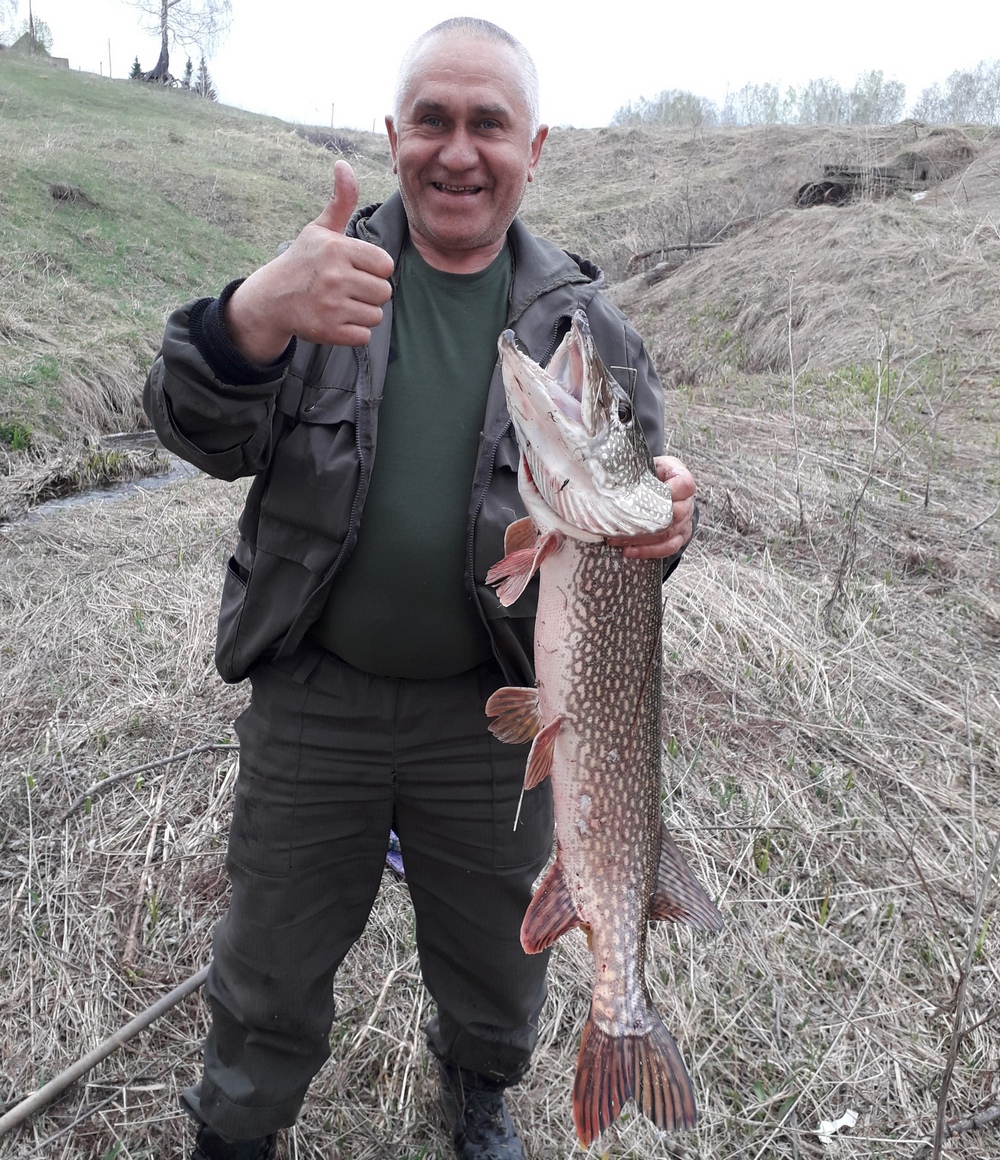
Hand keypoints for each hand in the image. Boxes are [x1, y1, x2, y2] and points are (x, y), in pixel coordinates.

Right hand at [224, 160, 394, 362]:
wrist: (271, 299)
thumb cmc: (303, 261)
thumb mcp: (320, 230)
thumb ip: (340, 201)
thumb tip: (343, 164)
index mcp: (337, 250)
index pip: (385, 265)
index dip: (374, 269)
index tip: (355, 269)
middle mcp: (334, 277)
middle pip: (384, 292)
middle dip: (370, 292)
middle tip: (346, 289)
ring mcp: (331, 306)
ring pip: (376, 315)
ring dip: (363, 312)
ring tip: (341, 303)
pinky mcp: (328, 331)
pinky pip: (364, 336)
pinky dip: (354, 332)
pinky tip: (336, 320)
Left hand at [608, 456, 695, 558]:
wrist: (661, 486)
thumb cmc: (651, 474)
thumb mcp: (648, 464)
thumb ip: (638, 468)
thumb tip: (609, 473)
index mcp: (681, 479)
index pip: (685, 485)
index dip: (671, 491)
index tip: (649, 493)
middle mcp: (687, 502)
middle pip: (675, 515)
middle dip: (646, 522)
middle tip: (621, 524)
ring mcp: (685, 521)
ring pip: (667, 534)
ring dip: (642, 540)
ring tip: (617, 540)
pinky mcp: (679, 536)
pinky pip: (668, 548)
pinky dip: (648, 551)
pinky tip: (629, 552)